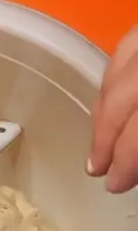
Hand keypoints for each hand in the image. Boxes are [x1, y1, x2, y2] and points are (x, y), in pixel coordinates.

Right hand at [88, 25, 137, 192]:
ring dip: (104, 107)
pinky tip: (114, 89)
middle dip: (105, 137)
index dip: (125, 160)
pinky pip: (128, 46)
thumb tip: (133, 161)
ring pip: (118, 70)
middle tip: (97, 167)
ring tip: (100, 135)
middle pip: (119, 98)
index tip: (115, 183)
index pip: (136, 130)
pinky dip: (116, 73)